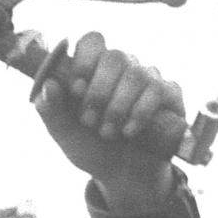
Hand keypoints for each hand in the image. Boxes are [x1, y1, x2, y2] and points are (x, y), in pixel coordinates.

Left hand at [32, 31, 187, 210]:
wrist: (123, 176)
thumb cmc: (92, 148)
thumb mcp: (65, 134)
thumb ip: (50, 110)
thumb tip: (47, 84)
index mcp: (95, 69)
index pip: (93, 41)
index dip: (84, 60)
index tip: (76, 89)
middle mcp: (124, 68)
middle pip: (115, 57)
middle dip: (99, 92)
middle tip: (89, 121)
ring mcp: (148, 79)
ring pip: (137, 74)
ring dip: (118, 107)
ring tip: (108, 133)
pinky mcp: (170, 95)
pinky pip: (159, 90)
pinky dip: (141, 112)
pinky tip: (130, 131)